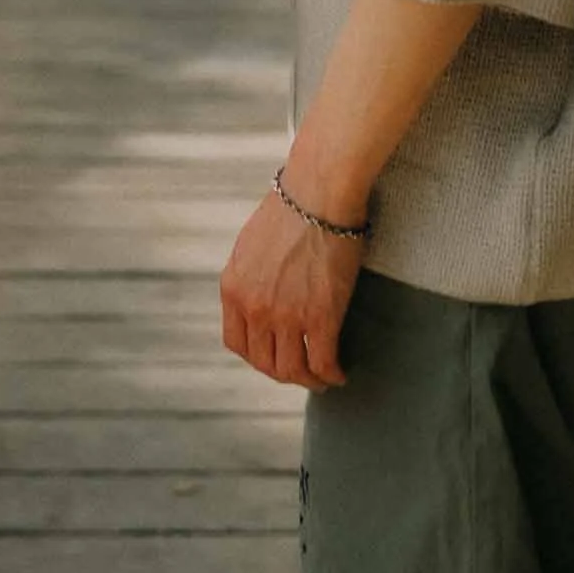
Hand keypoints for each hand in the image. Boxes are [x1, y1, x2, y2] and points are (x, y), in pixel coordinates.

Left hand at [220, 188, 362, 389]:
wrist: (319, 191)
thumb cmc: (293, 207)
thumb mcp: (251, 244)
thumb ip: (250, 276)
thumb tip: (261, 293)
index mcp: (233, 288)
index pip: (236, 342)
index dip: (256, 355)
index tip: (273, 355)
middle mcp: (255, 308)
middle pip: (264, 362)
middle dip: (284, 372)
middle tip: (302, 371)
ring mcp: (286, 316)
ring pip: (293, 371)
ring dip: (308, 381)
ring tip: (322, 378)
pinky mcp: (320, 317)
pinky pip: (323, 363)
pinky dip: (332, 375)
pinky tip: (340, 373)